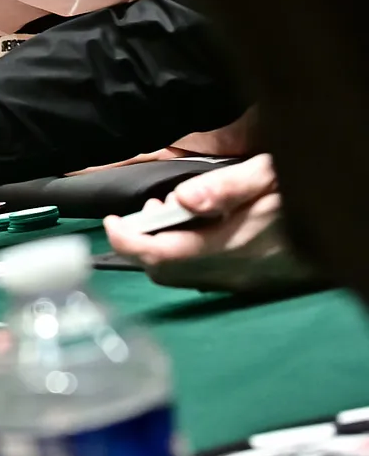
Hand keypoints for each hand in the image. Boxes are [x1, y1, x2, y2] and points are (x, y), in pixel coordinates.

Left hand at [104, 155, 314, 291]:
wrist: (351, 218)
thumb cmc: (307, 186)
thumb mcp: (270, 172)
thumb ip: (225, 187)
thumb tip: (180, 197)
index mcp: (232, 246)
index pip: (158, 256)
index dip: (126, 240)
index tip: (111, 220)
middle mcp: (234, 273)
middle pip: (163, 273)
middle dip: (143, 243)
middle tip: (148, 211)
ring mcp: (244, 281)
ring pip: (182, 277)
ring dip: (164, 248)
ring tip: (172, 214)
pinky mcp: (253, 283)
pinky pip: (204, 276)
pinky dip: (187, 254)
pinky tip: (200, 228)